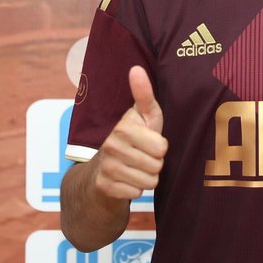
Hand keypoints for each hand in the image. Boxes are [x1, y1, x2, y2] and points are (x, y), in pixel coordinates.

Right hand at [92, 66, 167, 199]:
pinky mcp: (104, 186)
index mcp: (123, 127)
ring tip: (135, 167)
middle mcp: (111, 146)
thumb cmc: (131, 138)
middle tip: (142, 156)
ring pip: (149, 182)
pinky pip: (136, 194)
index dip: (160, 147)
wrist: (100, 170)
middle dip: (154, 163)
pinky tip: (126, 180)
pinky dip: (134, 190)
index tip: (149, 142)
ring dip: (146, 178)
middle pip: (157, 166)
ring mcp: (107, 167)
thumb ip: (144, 95)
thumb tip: (136, 69)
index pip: (162, 148)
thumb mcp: (142, 116)